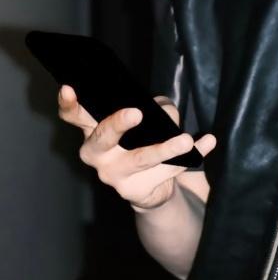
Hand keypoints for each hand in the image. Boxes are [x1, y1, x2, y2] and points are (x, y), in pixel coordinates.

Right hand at [58, 84, 216, 211]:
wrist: (152, 186)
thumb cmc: (144, 140)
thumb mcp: (149, 119)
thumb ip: (157, 109)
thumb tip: (167, 114)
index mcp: (93, 131)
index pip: (74, 116)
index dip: (69, 103)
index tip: (70, 88)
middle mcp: (97, 155)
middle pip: (102, 139)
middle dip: (118, 124)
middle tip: (136, 113)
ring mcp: (114, 176)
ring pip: (141, 159)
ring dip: (165, 148)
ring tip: (186, 139)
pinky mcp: (136, 192)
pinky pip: (168, 172)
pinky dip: (193, 156)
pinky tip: (208, 142)